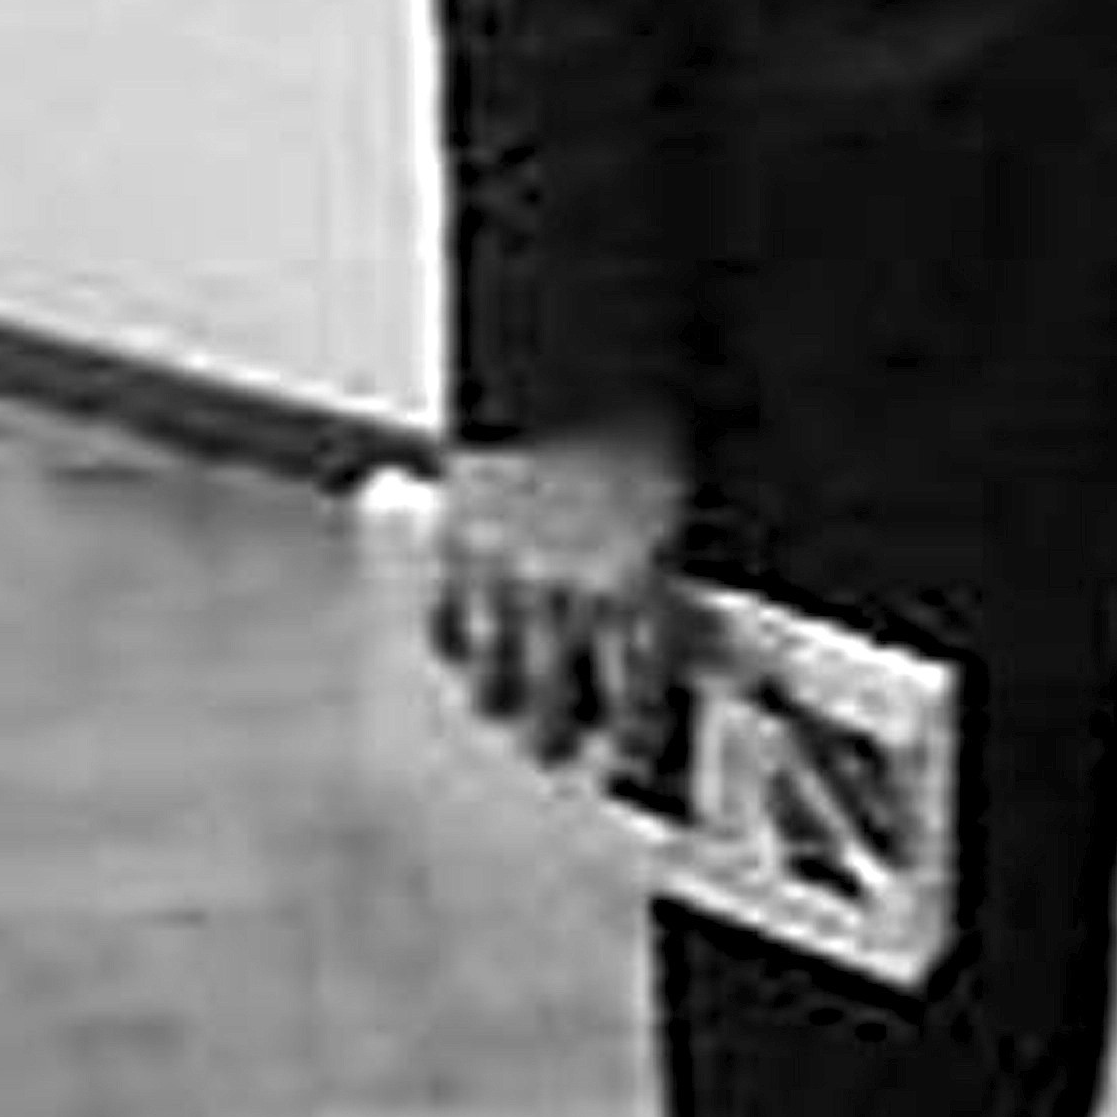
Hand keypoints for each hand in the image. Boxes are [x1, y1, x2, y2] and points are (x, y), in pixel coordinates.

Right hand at [428, 418, 688, 772]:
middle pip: (551, 717)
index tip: (633, 763)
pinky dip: (455, 643)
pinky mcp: (456, 547)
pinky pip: (445, 627)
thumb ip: (659, 579)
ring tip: (509, 710)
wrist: (569, 353)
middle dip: (557, 740)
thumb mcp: (671, 507)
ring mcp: (504, 573)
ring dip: (502, 703)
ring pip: (490, 688)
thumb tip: (668, 636)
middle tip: (559, 747)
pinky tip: (467, 647)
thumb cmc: (633, 421)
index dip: (633, 746)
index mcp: (638, 583)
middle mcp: (569, 591)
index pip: (636, 703)